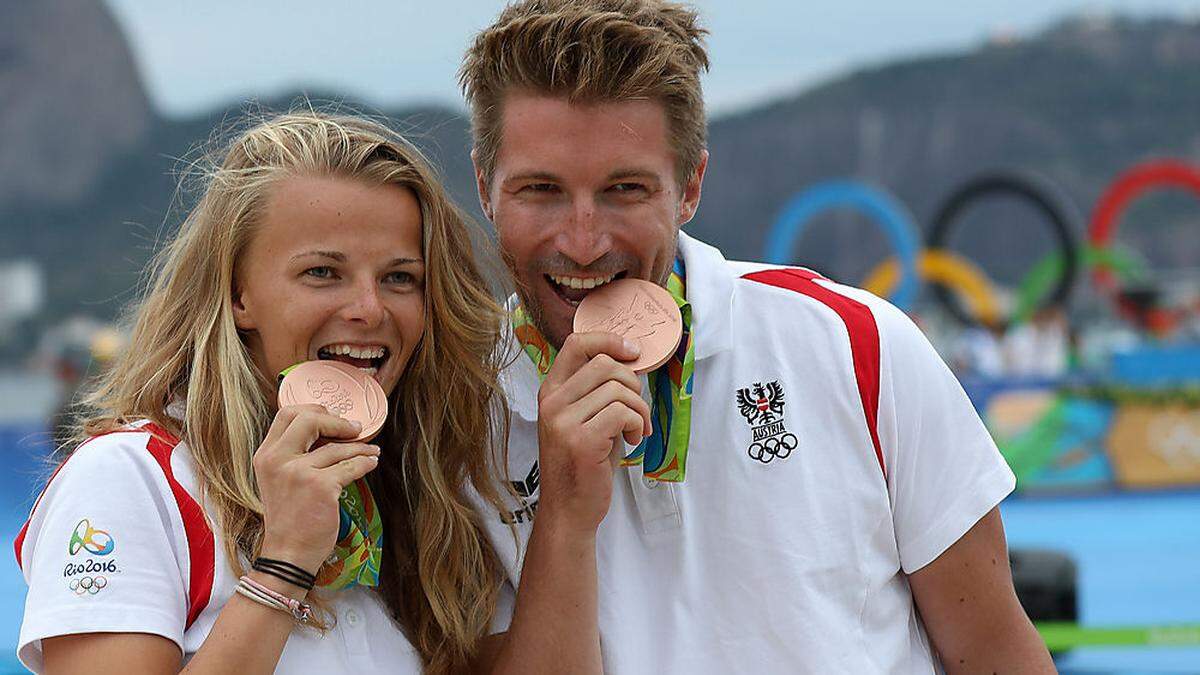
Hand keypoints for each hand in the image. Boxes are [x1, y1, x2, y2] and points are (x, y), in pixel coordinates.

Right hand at [253, 404, 380, 574]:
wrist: (288, 553)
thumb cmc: (288, 518)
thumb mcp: (278, 480)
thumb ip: (293, 455)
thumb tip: (328, 430)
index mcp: (266, 456)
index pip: (286, 414)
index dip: (313, 410)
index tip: (330, 417)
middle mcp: (278, 460)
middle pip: (310, 418)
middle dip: (337, 421)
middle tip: (354, 428)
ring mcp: (300, 473)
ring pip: (338, 447)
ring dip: (360, 447)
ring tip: (371, 450)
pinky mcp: (322, 487)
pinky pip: (351, 466)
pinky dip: (365, 462)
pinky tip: (371, 463)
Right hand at [535, 332, 651, 534]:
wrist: (569, 510)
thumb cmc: (584, 464)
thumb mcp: (585, 418)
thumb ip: (600, 390)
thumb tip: (632, 361)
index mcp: (551, 392)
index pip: (577, 344)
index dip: (610, 340)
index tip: (633, 352)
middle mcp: (552, 402)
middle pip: (606, 364)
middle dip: (633, 383)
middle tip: (637, 409)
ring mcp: (563, 422)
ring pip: (619, 390)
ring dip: (640, 409)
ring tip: (636, 430)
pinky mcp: (581, 441)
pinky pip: (624, 413)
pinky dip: (639, 424)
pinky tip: (634, 440)